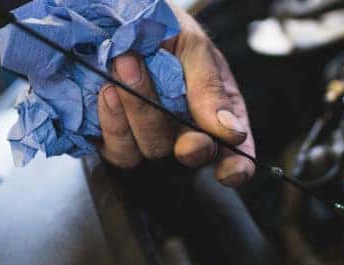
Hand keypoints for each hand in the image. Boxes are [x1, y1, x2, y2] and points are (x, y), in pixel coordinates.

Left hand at [96, 5, 255, 186]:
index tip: (229, 170)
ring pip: (151, 151)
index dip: (236, 167)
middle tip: (169, 99)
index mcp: (215, 109)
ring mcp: (148, 137)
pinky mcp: (115, 140)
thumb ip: (210, 87)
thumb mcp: (192, 45)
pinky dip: (113, 122)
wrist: (109, 15)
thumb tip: (231, 132)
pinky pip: (118, 150)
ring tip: (125, 66)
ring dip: (139, 112)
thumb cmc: (159, 25)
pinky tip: (107, 91)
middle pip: (191, 154)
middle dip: (178, 129)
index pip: (234, 151)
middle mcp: (185, 129)